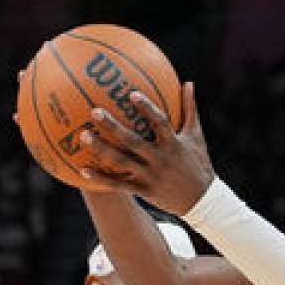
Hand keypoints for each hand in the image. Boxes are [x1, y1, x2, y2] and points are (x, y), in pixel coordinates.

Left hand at [76, 82, 215, 214]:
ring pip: (122, 162)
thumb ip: (190, 109)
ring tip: (83, 135)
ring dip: (101, 149)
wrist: (201, 201)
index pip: (159, 123)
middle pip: (133, 141)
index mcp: (173, 144)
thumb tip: (188, 83)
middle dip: (113, 127)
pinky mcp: (143, 190)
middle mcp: (160, 159)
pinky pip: (118, 185)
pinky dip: (101, 179)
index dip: (146, 108)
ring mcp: (150, 176)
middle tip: (94, 111)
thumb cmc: (198, 163)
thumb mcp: (196, 137)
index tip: (131, 94)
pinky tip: (83, 171)